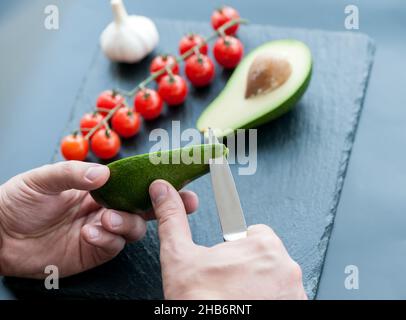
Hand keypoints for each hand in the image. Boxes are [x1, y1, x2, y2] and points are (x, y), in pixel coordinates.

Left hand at [0, 161, 197, 278]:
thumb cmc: (19, 201)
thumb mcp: (43, 179)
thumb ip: (73, 174)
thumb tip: (103, 173)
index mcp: (98, 186)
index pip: (134, 181)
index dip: (156, 179)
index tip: (176, 175)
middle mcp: (106, 207)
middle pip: (145, 206)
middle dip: (167, 205)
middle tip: (183, 202)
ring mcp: (103, 229)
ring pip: (135, 227)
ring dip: (128, 222)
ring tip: (105, 219)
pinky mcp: (96, 251)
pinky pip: (114, 245)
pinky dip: (108, 238)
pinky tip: (90, 232)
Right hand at [149, 180, 306, 299]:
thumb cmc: (197, 300)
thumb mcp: (178, 256)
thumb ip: (172, 218)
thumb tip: (162, 190)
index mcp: (262, 244)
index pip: (254, 234)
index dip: (235, 250)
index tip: (229, 265)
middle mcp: (287, 266)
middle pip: (265, 257)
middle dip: (247, 267)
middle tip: (226, 284)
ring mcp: (295, 292)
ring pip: (275, 278)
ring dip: (260, 285)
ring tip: (237, 298)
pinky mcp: (298, 308)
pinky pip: (284, 297)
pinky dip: (270, 300)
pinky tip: (248, 305)